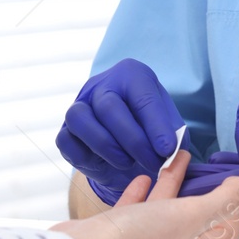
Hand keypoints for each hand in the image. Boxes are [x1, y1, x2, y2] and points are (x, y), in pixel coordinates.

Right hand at [54, 152, 238, 238]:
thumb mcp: (192, 214)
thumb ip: (227, 198)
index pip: (228, 228)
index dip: (234, 201)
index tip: (235, 175)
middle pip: (198, 218)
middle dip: (204, 189)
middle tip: (212, 163)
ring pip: (168, 211)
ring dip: (176, 184)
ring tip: (182, 157)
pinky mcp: (122, 235)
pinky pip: (140, 211)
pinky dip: (146, 192)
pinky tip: (145, 174)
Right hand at [56, 59, 186, 204]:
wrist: (128, 144)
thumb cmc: (152, 129)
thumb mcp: (169, 127)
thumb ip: (172, 136)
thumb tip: (171, 152)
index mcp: (130, 75)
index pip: (142, 97)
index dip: (156, 125)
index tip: (168, 150)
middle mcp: (100, 85)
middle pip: (109, 107)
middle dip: (133, 140)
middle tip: (153, 163)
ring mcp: (78, 106)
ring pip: (80, 119)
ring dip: (107, 147)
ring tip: (128, 163)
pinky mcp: (65, 130)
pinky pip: (66, 141)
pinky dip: (86, 156)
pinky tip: (107, 164)